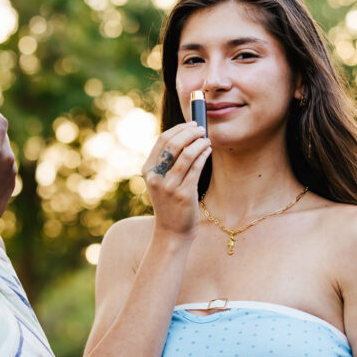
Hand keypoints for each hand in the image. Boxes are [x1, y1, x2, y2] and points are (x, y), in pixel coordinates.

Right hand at [143, 122, 211, 237]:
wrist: (171, 232)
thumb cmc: (170, 203)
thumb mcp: (161, 181)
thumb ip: (167, 162)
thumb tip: (186, 136)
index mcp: (148, 170)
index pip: (162, 140)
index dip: (178, 128)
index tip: (191, 124)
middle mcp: (156, 177)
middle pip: (173, 144)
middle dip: (190, 132)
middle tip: (201, 129)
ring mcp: (169, 186)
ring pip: (186, 155)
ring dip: (199, 143)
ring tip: (207, 140)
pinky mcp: (183, 194)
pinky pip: (196, 168)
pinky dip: (203, 155)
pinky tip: (208, 151)